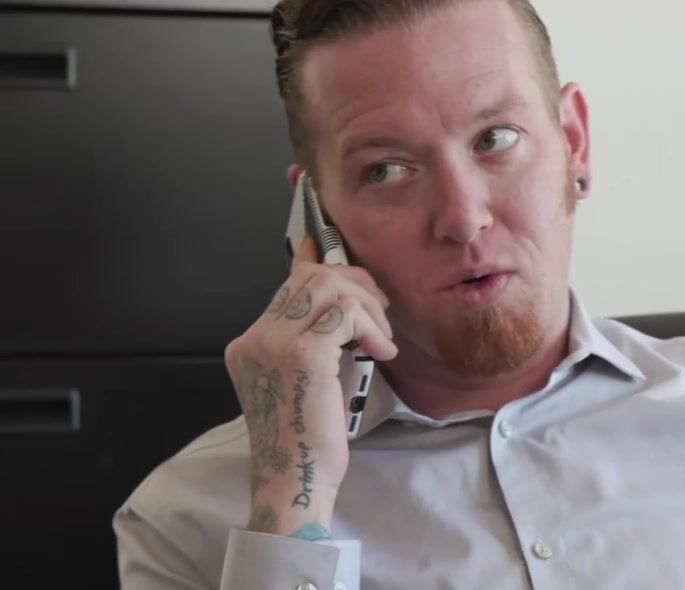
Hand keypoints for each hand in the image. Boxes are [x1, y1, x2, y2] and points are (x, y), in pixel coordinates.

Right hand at [223, 234, 396, 535]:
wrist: (296, 480)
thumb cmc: (308, 437)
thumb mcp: (308, 377)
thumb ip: (316, 339)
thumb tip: (344, 303)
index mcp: (248, 344)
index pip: (288, 285)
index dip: (320, 264)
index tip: (340, 257)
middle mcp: (255, 338)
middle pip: (309, 277)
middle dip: (355, 282)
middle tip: (381, 309)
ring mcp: (275, 344)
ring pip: (328, 286)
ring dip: (367, 304)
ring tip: (382, 337)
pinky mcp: (304, 355)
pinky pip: (347, 314)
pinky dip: (372, 327)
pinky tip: (383, 352)